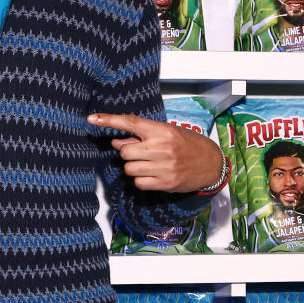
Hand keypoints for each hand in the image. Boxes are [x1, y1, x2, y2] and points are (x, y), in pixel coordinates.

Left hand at [88, 112, 223, 192]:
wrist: (210, 163)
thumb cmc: (188, 144)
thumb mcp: (167, 132)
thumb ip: (142, 136)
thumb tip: (116, 142)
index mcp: (162, 131)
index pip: (130, 122)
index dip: (109, 120)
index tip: (92, 119)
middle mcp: (162, 148)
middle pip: (125, 151)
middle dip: (128, 152)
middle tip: (140, 151)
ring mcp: (163, 167)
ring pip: (129, 169)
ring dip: (133, 167)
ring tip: (148, 163)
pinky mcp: (165, 183)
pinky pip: (138, 183)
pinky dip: (140, 180)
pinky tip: (152, 174)